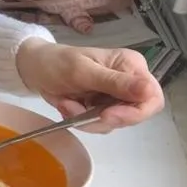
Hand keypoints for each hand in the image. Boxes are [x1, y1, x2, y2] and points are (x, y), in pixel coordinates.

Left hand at [14, 39, 164, 133]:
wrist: (34, 68)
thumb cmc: (57, 62)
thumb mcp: (83, 71)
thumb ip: (115, 83)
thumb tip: (148, 91)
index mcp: (131, 66)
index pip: (152, 97)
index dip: (135, 112)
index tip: (107, 116)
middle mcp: (130, 82)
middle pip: (136, 114)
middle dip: (107, 118)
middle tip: (80, 113)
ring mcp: (117, 97)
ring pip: (116, 122)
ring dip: (89, 119)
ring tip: (67, 104)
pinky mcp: (104, 108)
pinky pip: (101, 125)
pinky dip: (82, 120)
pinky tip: (67, 106)